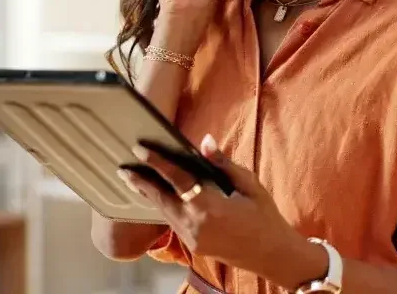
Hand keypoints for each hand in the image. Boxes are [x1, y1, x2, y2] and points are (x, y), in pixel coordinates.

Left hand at [117, 135, 320, 288]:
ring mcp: (193, 238)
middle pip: (162, 198)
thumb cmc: (265, 217)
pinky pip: (172, 222)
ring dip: (149, 194)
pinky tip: (157, 196)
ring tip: (133, 179)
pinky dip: (163, 206)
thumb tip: (205, 141)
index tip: (140, 149)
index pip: (178, 179)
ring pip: (164, 212)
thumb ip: (223, 164)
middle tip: (123, 167)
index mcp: (212, 207)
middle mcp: (197, 225)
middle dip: (141, 181)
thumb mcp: (250, 185)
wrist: (273, 255)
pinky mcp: (193, 246)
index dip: (157, 162)